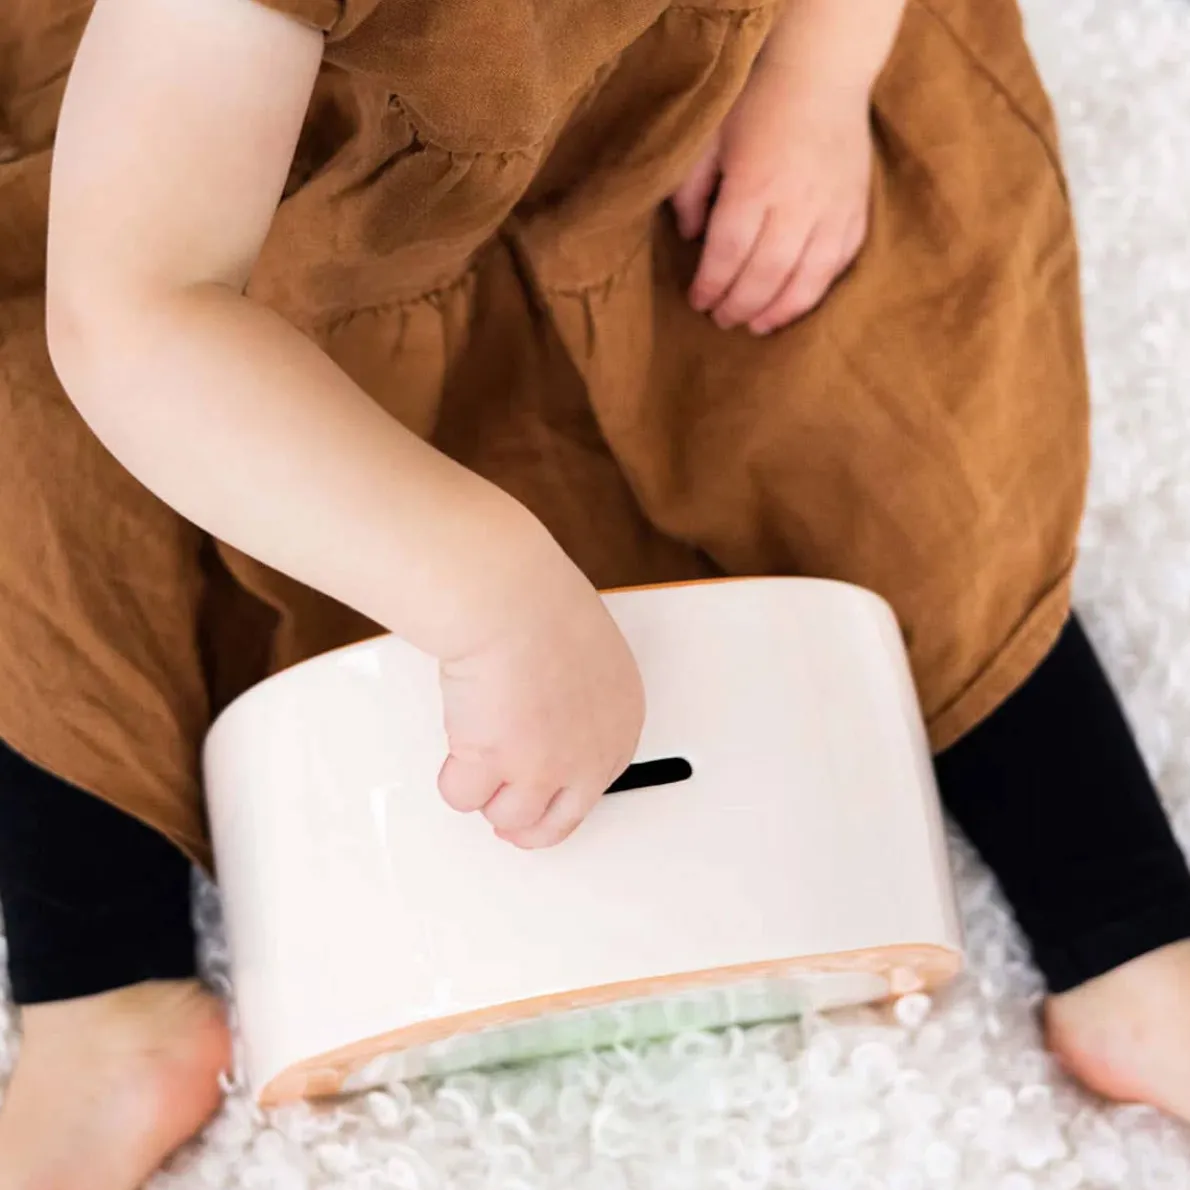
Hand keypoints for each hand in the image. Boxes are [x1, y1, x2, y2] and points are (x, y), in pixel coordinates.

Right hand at [437, 546, 643, 848]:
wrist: (513, 603)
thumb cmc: (545, 608)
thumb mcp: (589, 658)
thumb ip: (577, 699)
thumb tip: (551, 714)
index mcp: (621, 725)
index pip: (596, 784)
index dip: (560, 797)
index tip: (542, 801)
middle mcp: (589, 755)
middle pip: (557, 820)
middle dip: (526, 822)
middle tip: (504, 817)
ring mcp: (544, 767)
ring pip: (508, 815)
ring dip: (487, 790)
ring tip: (475, 753)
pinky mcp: (497, 768)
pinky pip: (463, 795)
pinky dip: (453, 776)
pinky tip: (457, 745)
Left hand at [673, 60, 873, 334]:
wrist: (823, 73)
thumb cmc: (757, 106)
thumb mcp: (709, 139)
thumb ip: (692, 190)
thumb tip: (690, 236)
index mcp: (755, 184)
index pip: (729, 252)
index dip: (711, 285)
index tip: (698, 301)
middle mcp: (797, 203)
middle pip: (766, 274)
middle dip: (739, 306)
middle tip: (721, 320)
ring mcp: (832, 210)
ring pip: (806, 279)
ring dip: (777, 311)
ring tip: (755, 326)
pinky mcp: (856, 212)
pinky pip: (837, 265)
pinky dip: (814, 292)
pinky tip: (791, 304)